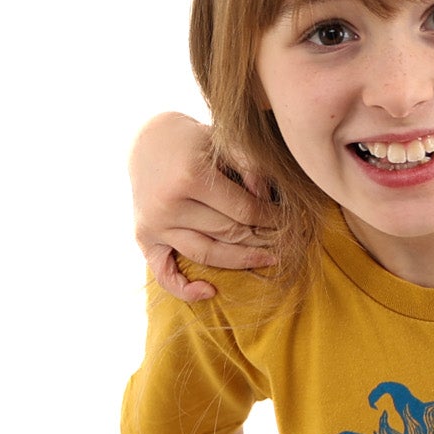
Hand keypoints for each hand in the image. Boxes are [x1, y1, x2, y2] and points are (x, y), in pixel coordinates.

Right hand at [130, 113, 277, 300]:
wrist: (148, 141)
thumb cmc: (194, 142)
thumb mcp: (223, 142)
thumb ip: (250, 166)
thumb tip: (267, 199)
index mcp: (190, 176)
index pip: (245, 210)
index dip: (272, 219)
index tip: (290, 222)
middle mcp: (168, 204)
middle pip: (228, 233)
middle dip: (261, 239)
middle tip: (286, 243)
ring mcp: (154, 224)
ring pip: (206, 254)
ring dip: (240, 261)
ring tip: (268, 260)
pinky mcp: (143, 237)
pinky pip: (164, 273)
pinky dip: (185, 289)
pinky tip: (210, 292)